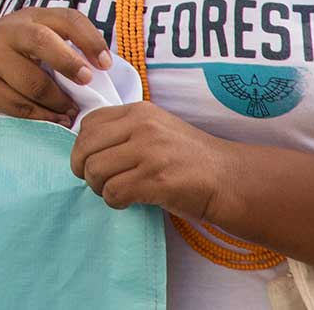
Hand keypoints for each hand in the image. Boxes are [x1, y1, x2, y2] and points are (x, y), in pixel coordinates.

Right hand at [0, 8, 110, 121]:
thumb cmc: (7, 55)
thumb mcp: (29, 39)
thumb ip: (60, 45)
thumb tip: (104, 72)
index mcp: (30, 18)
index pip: (66, 18)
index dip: (90, 39)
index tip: (105, 64)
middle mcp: (9, 32)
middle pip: (42, 40)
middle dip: (69, 63)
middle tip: (86, 81)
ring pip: (33, 82)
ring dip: (58, 102)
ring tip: (70, 112)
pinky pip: (20, 105)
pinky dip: (41, 115)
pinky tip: (53, 118)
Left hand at [73, 102, 239, 222]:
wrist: (230, 180)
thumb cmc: (189, 159)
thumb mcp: (157, 129)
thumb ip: (124, 131)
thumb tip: (85, 147)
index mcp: (139, 111)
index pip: (88, 124)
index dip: (83, 147)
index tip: (92, 160)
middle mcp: (142, 127)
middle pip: (86, 148)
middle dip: (84, 169)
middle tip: (98, 182)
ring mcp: (150, 153)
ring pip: (95, 171)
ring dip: (98, 188)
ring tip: (115, 191)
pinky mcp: (157, 180)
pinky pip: (113, 192)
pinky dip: (113, 201)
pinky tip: (126, 202)